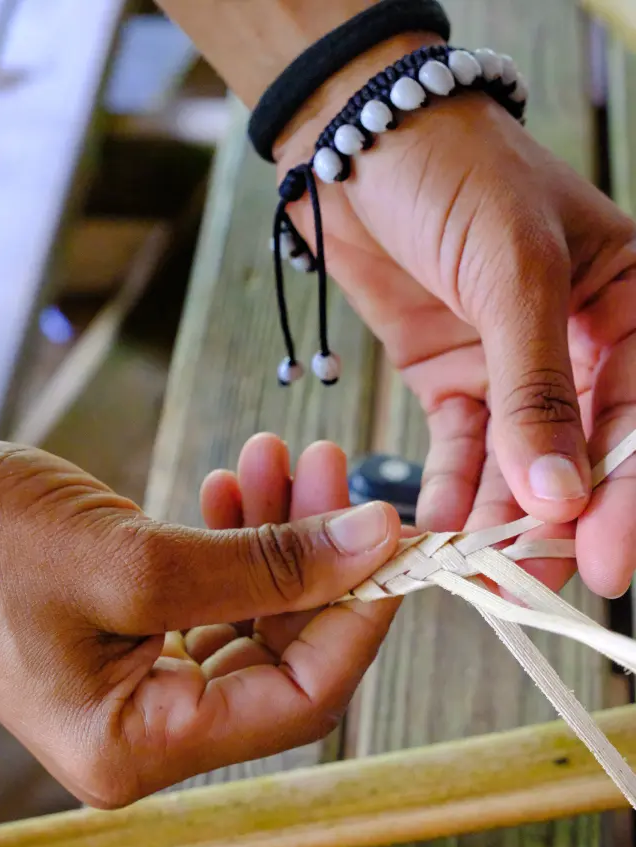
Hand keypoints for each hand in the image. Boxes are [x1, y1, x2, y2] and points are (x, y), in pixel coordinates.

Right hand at [0, 441, 398, 806]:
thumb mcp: (135, 558)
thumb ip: (264, 564)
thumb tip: (373, 543)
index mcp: (138, 747)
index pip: (298, 703)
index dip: (358, 623)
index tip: (391, 543)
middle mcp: (146, 731)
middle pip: (283, 656)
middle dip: (319, 559)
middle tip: (336, 474)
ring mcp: (140, 685)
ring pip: (255, 617)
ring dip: (280, 536)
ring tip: (287, 459)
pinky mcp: (135, 636)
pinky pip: (215, 596)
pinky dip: (237, 540)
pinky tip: (239, 486)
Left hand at [277, 34, 635, 598]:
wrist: (357, 141)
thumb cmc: (454, 171)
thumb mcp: (512, 271)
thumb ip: (537, 387)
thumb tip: (559, 496)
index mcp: (626, 305)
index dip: (624, 498)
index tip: (605, 563)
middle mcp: (579, 345)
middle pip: (582, 455)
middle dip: (556, 525)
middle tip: (527, 584)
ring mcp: (513, 367)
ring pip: (517, 464)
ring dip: (497, 521)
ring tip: (471, 573)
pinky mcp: (454, 380)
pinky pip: (460, 451)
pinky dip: (449, 492)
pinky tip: (436, 529)